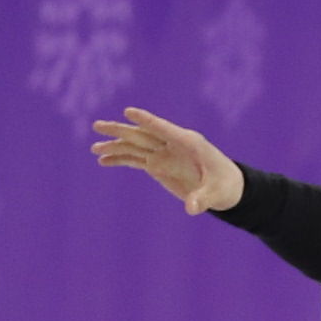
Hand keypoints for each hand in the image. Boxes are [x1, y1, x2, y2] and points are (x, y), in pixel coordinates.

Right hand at [89, 108, 242, 214]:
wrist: (225, 189)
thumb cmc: (225, 186)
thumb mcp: (217, 193)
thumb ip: (203, 199)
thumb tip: (192, 209)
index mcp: (189, 143)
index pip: (164, 128)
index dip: (147, 120)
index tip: (128, 112)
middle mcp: (172, 145)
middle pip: (143, 134)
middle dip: (121, 130)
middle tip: (98, 126)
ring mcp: (163, 154)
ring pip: (134, 146)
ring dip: (114, 146)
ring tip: (94, 149)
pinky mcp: (157, 164)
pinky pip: (135, 159)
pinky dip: (119, 159)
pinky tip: (102, 161)